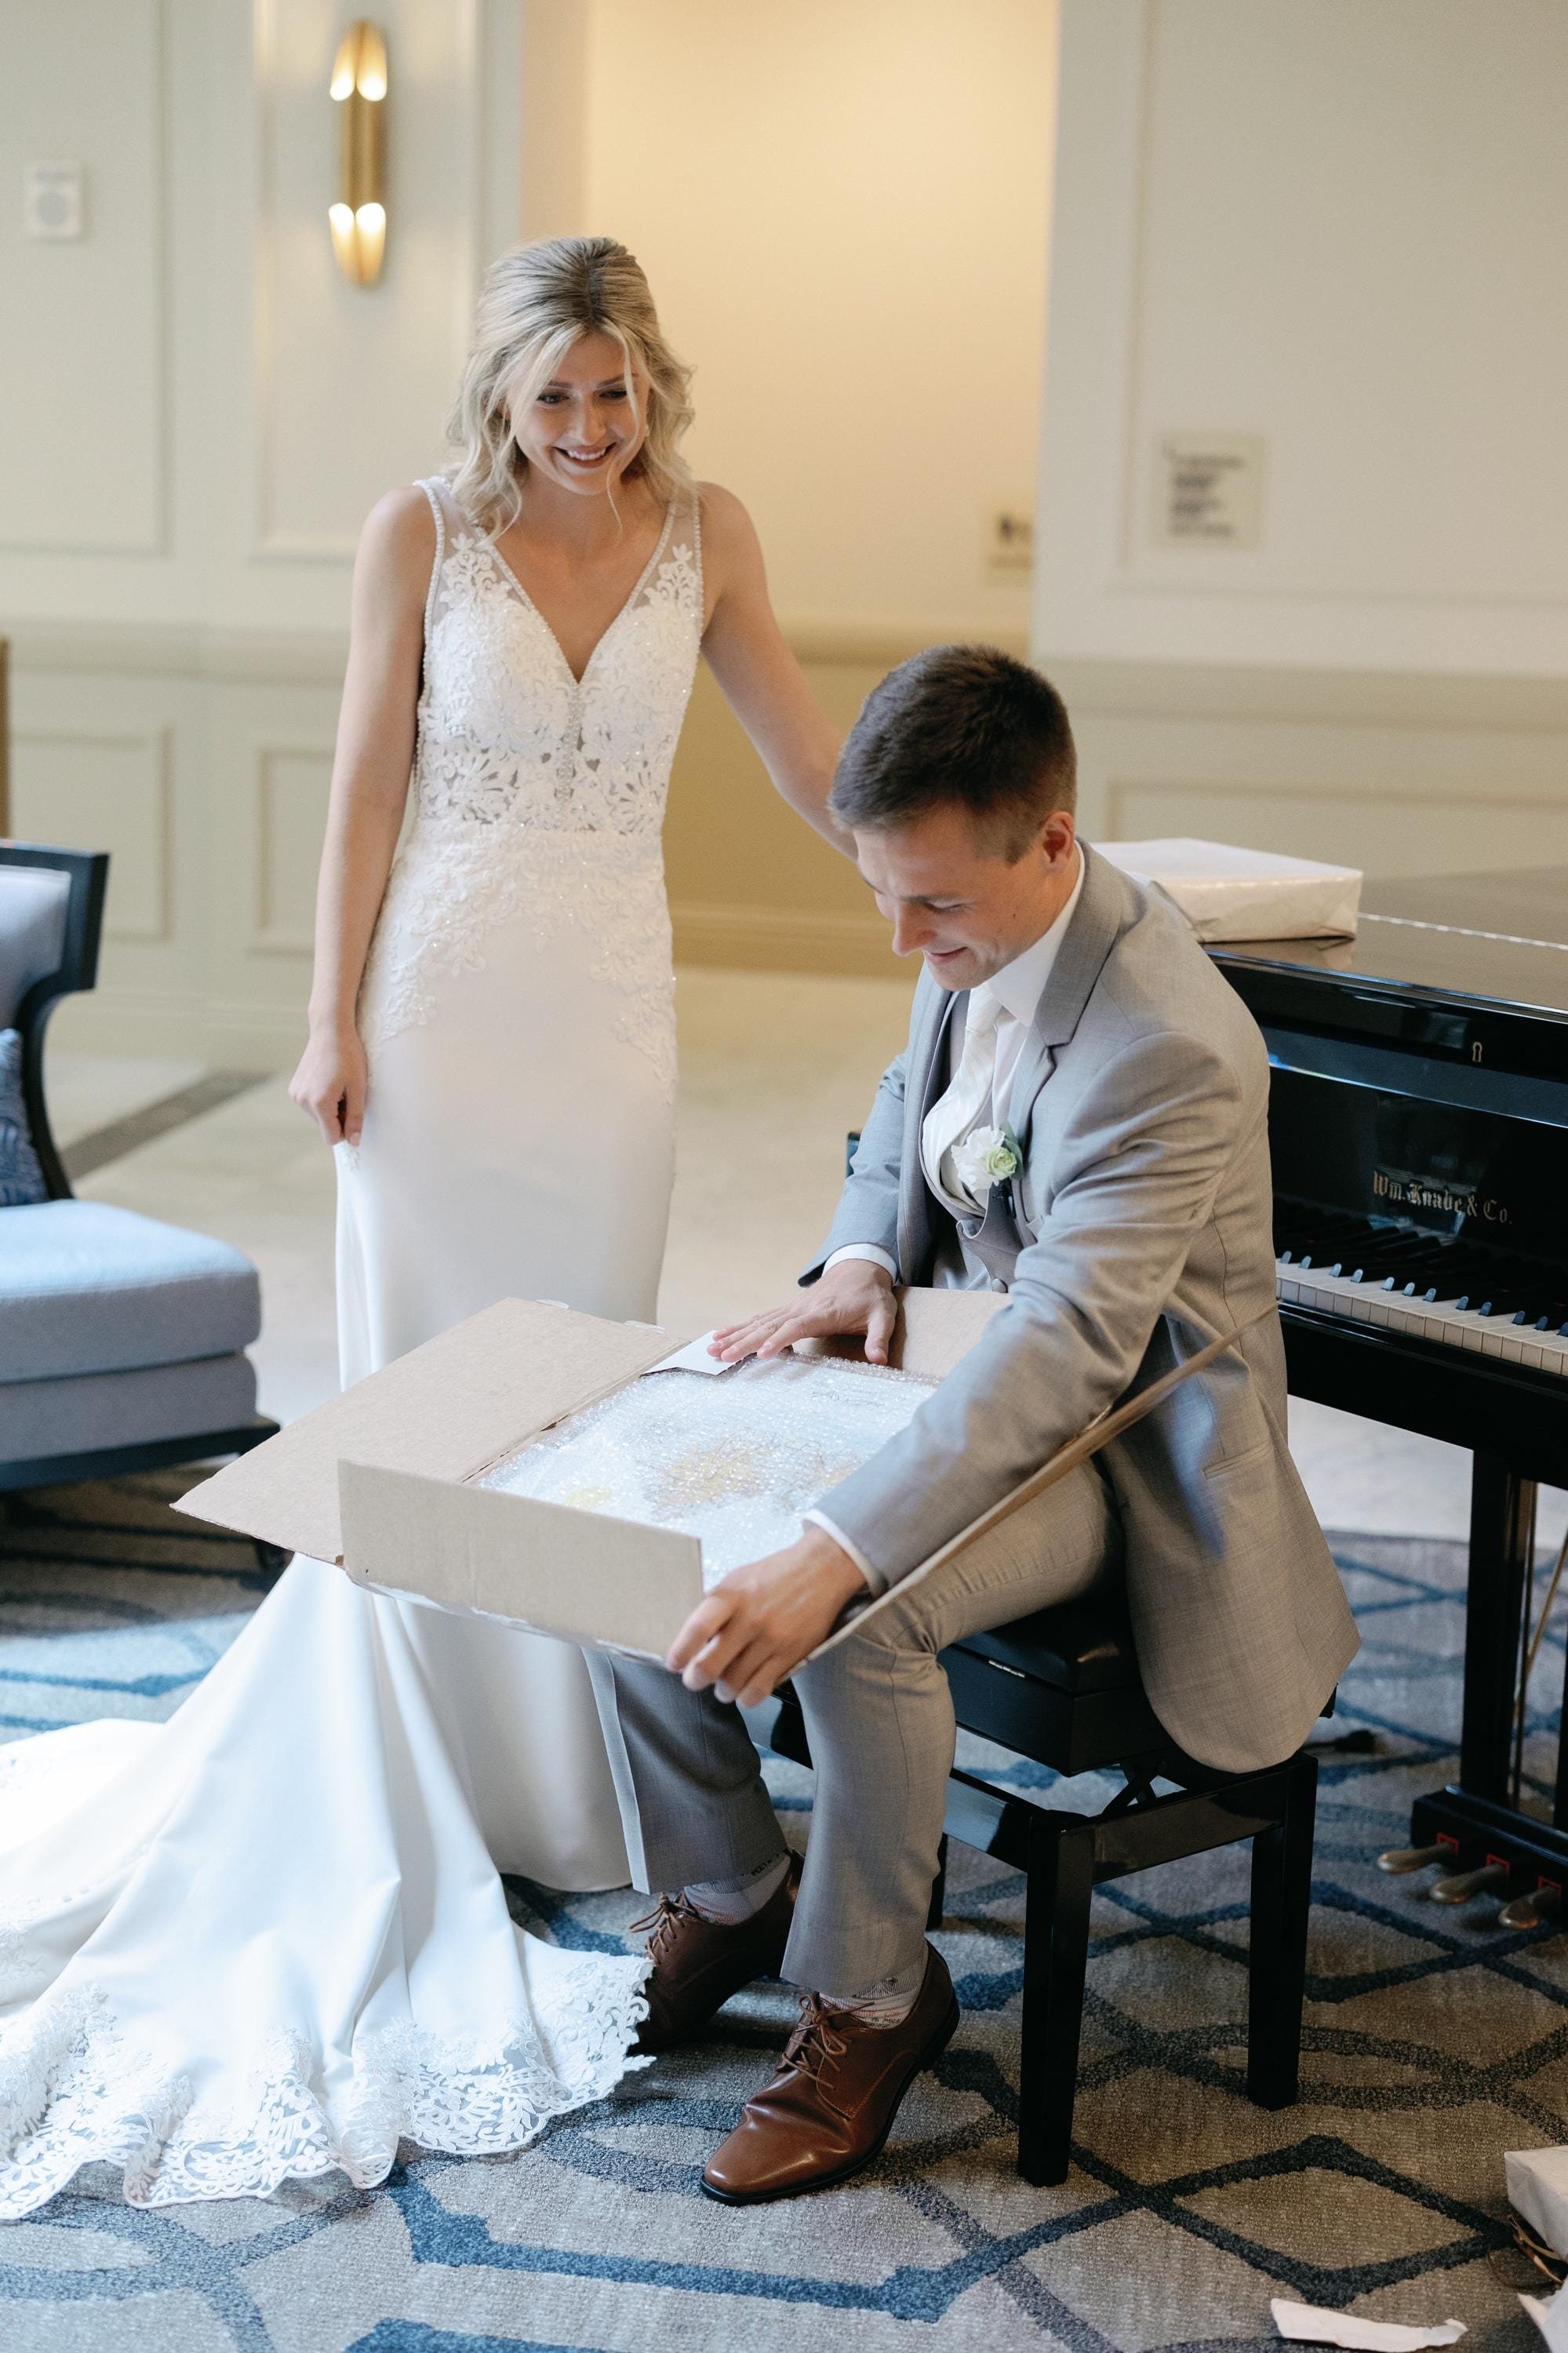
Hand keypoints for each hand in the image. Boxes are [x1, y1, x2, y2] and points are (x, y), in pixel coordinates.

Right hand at [289, 1022, 367, 1145]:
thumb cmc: (349, 1056)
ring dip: (331, 1108)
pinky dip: (322, 1099)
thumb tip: (354, 1142)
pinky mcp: (294, 1088)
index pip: (332, 1137)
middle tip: (349, 1094)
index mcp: (320, 1103)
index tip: (355, 1114)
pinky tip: (328, 1081)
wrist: (330, 1030)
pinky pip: (311, 1105)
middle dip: (339, 1117)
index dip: (347, 1130)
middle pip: (325, 1127)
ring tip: (339, 1085)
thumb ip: (356, 1117)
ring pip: (318, 1116)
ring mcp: (296, 1094)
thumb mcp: (358, 1088)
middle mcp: (303, 1101)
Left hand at [666, 1527, 869, 1705]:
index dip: (680, 1650)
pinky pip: (759, 1691)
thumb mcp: (738, 1579)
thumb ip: (716, 1605)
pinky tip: (745, 1690)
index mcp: (732, 1596)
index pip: (698, 1628)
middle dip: (695, 1680)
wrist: (822, 1570)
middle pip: (710, 1666)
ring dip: (723, 1691)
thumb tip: (690, 1635)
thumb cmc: (774, 1574)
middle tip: (695, 1680)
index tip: (674, 1663)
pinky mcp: (790, 1656)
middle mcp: (750, 1619)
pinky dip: (746, 1697)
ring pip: (733, 1684)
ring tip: (723, 1686)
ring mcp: (771, 1640)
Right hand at [709, 1259, 896, 1365]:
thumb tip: (880, 1360)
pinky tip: (722, 1335)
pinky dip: (740, 1327)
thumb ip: (879, 1338)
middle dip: (744, 1342)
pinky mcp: (788, 1308)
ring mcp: (791, 1307)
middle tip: (721, 1356)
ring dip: (735, 1335)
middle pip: (768, 1326)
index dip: (779, 1340)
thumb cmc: (871, 1295)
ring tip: (712, 1348)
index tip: (762, 1354)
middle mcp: (801, 1309)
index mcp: (822, 1313)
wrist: (860, 1267)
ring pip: (758, 1322)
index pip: (796, 1327)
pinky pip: (760, 1318)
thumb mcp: (882, 1316)